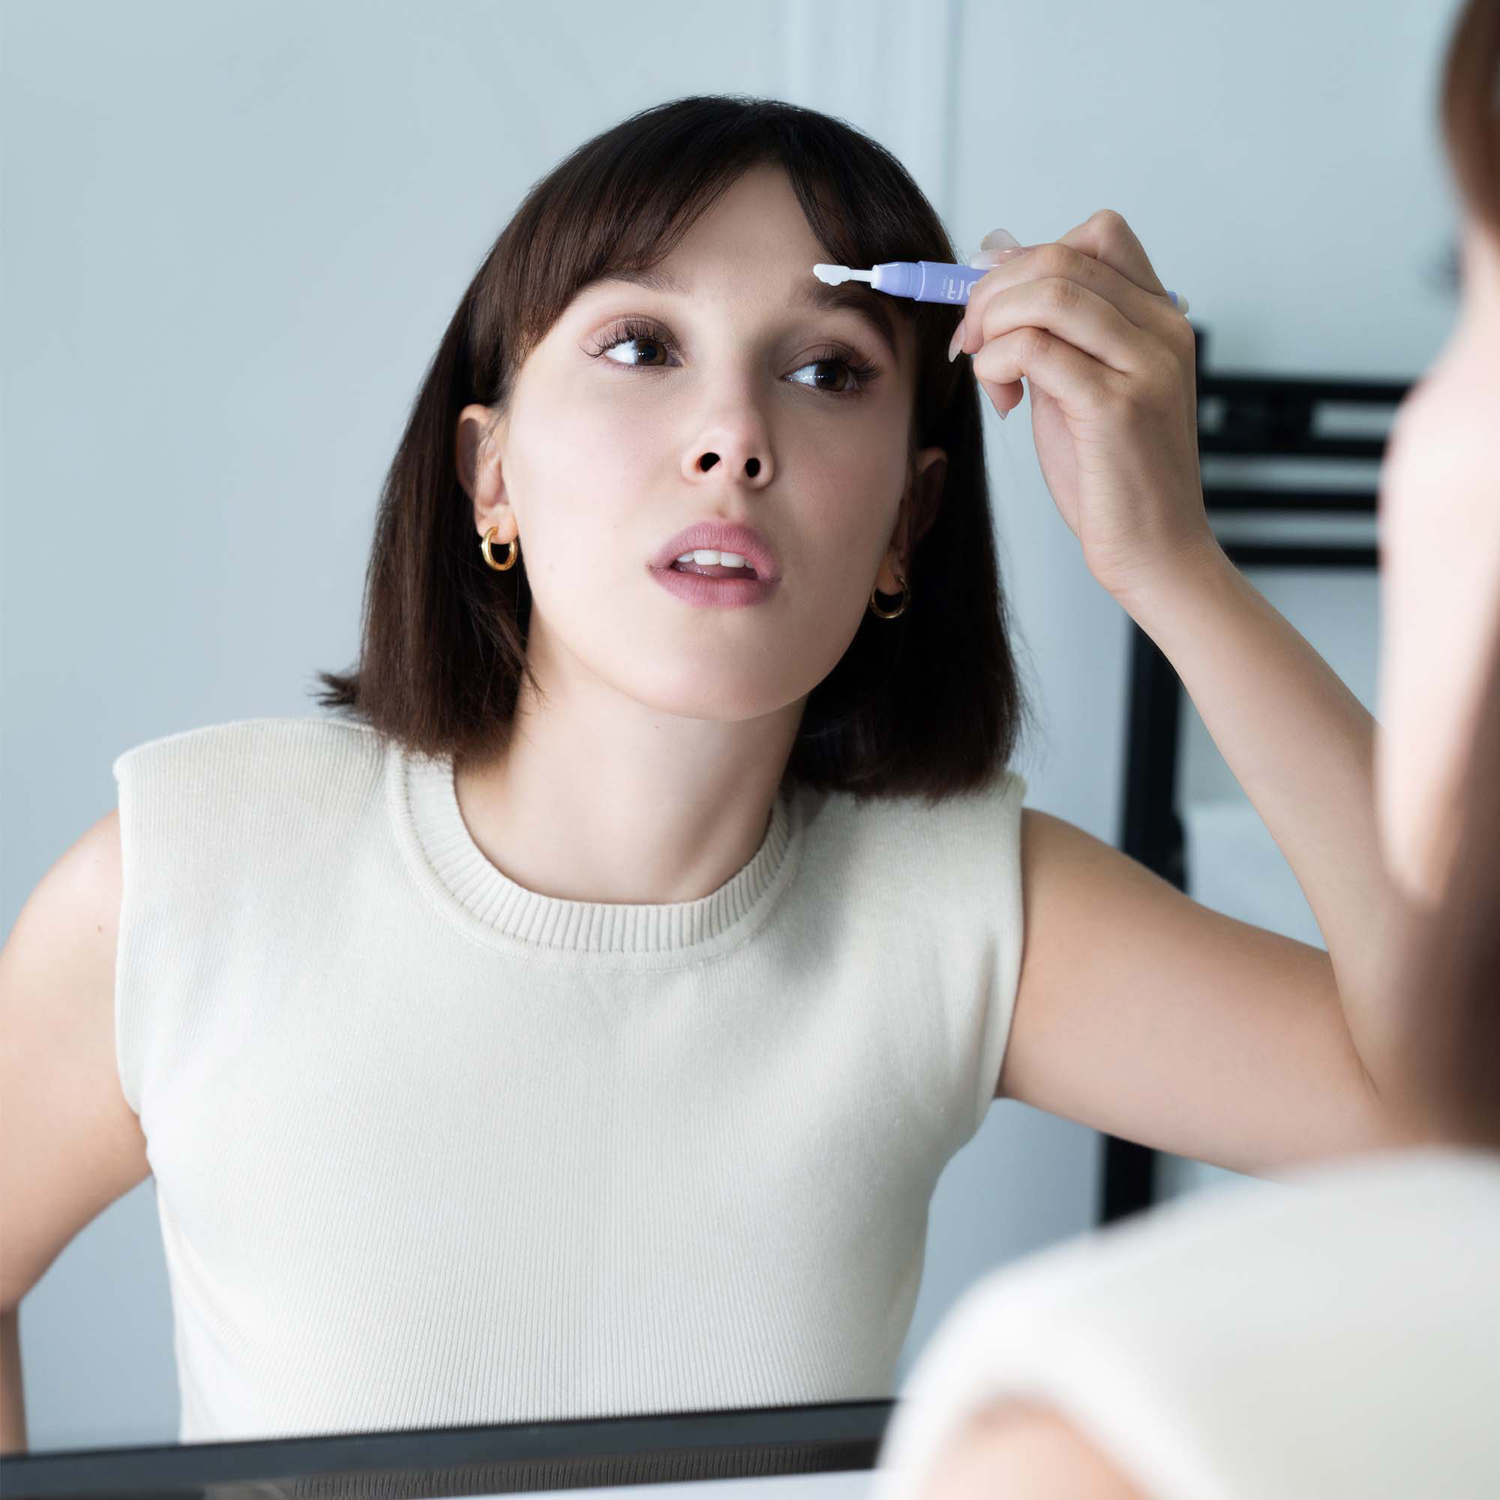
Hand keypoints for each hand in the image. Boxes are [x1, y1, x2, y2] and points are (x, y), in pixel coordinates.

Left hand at [953, 210, 1216, 603]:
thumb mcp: (1081, 388)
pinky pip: (1034, 348)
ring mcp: (1144, 365)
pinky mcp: (1115, 406)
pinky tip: (1002, 398)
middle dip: (994, 292)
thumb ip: (1054, 339)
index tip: (995, 305)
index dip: (1029, 258)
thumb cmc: (1113, 478)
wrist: (1156, 551)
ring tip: (988, 372)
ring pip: (1047, 293)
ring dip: (993, 324)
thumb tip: (995, 286)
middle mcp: (1162, 330)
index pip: (1098, 235)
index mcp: (1160, 319)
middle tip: (973, 340)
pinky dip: (996, 364)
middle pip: (1061, 257)